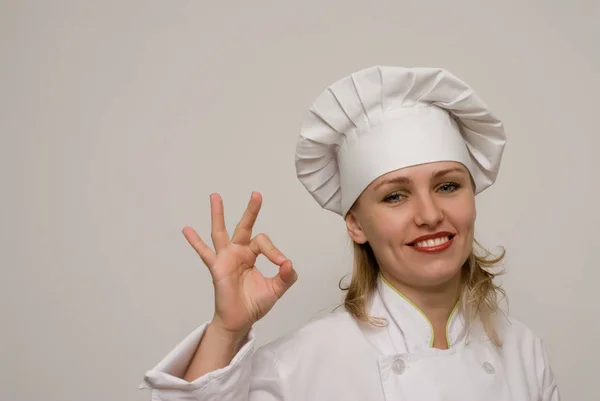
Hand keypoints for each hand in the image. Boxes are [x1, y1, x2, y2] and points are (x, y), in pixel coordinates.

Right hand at [182, 192, 297, 336]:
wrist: (240, 321)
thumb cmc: (255, 303)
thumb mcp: (276, 289)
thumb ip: (286, 277)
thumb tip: (289, 263)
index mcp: (252, 254)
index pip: (263, 243)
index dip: (274, 252)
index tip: (282, 265)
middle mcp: (239, 252)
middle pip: (244, 227)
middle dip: (251, 211)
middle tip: (257, 194)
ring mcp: (226, 258)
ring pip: (221, 232)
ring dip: (218, 214)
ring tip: (215, 196)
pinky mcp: (217, 269)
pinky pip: (205, 253)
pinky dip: (195, 242)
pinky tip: (187, 229)